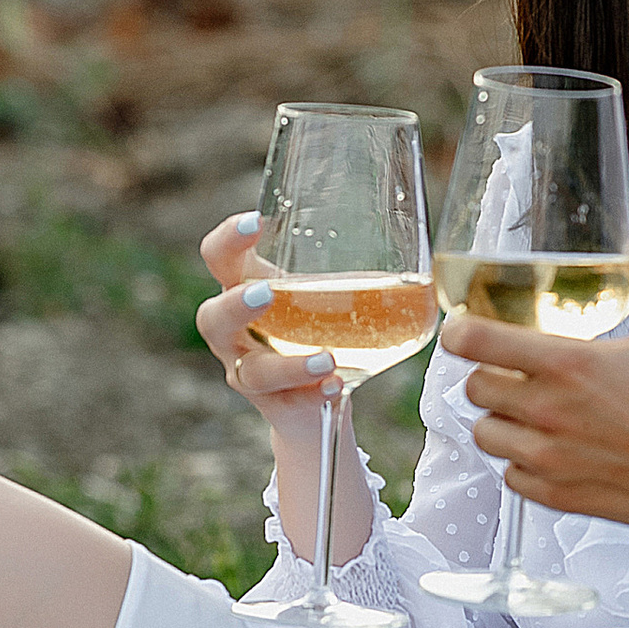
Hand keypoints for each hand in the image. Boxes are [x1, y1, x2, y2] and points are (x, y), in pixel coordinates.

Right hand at [197, 209, 337, 426]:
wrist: (315, 399)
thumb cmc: (315, 329)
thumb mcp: (321, 294)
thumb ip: (345, 268)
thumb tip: (415, 244)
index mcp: (243, 292)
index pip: (219, 259)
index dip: (228, 240)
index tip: (256, 220)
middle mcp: (235, 335)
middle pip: (212, 319)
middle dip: (235, 306)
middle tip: (265, 293)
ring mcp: (251, 374)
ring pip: (255, 373)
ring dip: (290, 365)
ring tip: (327, 359)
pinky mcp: (278, 406)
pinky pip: (290, 404)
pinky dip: (315, 394)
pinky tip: (337, 385)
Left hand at [445, 230, 628, 526]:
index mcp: (569, 364)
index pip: (476, 342)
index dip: (458, 331)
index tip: (462, 329)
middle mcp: (549, 412)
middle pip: (474, 388)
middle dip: (488, 374)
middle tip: (512, 372)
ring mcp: (550, 458)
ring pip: (485, 435)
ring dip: (500, 420)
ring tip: (527, 413)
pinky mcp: (560, 495)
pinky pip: (511, 477)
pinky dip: (521, 463)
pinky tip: (548, 451)